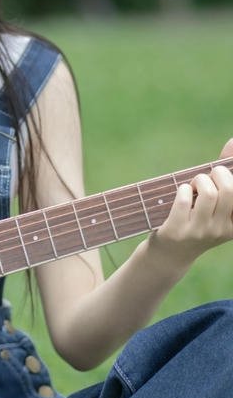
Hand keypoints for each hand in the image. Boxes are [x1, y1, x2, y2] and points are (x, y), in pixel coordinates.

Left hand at [150, 139, 232, 267]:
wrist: (171, 255)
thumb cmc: (196, 221)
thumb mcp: (216, 205)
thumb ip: (227, 175)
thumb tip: (232, 142)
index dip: (232, 175)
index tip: (226, 167)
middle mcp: (223, 229)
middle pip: (230, 189)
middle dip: (217, 174)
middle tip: (207, 177)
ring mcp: (201, 232)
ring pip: (208, 193)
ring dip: (198, 180)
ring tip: (193, 185)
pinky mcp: (178, 231)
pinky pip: (184, 199)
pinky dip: (182, 189)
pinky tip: (182, 193)